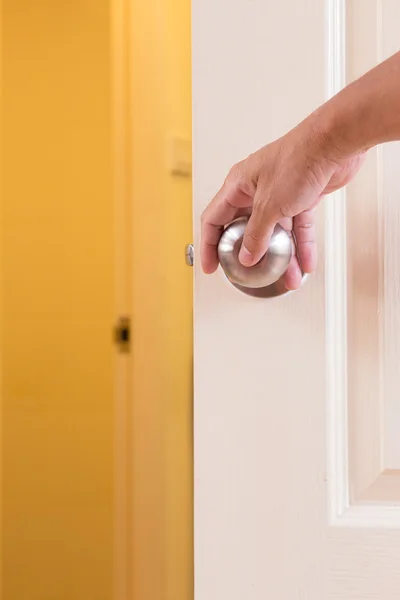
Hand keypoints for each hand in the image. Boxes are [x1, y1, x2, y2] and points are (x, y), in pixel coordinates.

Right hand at [200, 118, 365, 288]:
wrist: (334, 143)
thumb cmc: (299, 158)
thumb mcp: (269, 205)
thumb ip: (256, 234)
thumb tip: (247, 254)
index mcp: (238, 185)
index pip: (214, 220)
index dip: (209, 245)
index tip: (211, 266)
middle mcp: (255, 189)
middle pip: (245, 229)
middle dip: (250, 255)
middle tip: (248, 273)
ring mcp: (278, 193)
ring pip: (275, 232)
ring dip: (282, 255)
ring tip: (287, 276)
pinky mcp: (301, 198)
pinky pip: (297, 227)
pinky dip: (301, 244)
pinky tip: (305, 261)